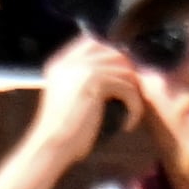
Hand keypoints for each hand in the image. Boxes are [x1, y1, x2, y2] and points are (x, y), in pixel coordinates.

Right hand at [26, 33, 144, 163]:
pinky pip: (128, 89)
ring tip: (131, 114)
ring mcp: (80, 69)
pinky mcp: (93, 83)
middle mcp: (69, 61)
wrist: (53, 145)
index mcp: (62, 62)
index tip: (125, 84)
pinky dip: (134, 108)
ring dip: (135, 95)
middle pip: (115, 53)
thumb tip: (124, 71)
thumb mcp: (74, 98)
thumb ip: (89, 81)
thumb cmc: (67, 130)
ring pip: (125, 71)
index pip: (95, 43)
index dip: (115, 60)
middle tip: (132, 100)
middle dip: (129, 76)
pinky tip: (128, 125)